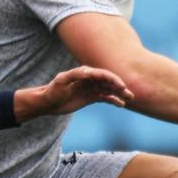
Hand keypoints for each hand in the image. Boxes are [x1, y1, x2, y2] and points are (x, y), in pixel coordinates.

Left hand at [16, 66, 133, 120]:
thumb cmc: (53, 90)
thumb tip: (88, 72)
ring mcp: (92, 88)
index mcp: (84, 73)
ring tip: (129, 98)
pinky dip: (113, 100)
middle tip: (128, 92)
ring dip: (119, 93)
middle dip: (119, 85)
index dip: (111, 78)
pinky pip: (105, 98)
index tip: (120, 85)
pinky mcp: (91, 97)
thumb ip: (74, 75)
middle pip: (108, 81)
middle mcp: (90, 79)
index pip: (101, 74)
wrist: (48, 103)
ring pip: (109, 89)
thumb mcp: (61, 80)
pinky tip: (121, 105)